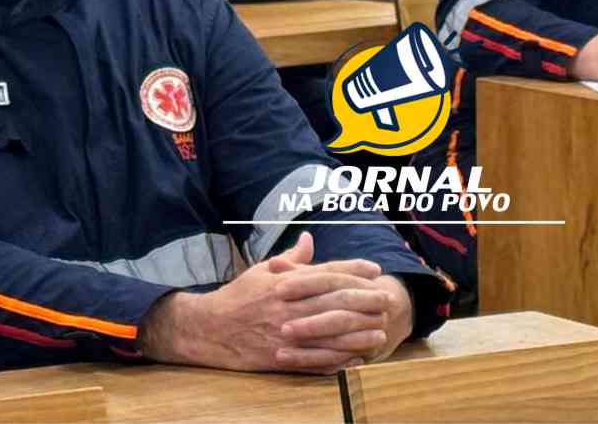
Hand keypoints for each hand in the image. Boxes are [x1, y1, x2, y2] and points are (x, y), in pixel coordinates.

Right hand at [138, 233, 392, 373]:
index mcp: (282, 282)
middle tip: (387, 299)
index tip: (375, 269)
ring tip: (381, 329)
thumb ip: (289, 258)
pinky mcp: (281, 357)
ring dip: (359, 331)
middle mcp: (286, 306)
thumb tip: (309, 238)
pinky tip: (357, 356)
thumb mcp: (261, 271)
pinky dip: (339, 358)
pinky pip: (316, 359)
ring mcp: (284, 333)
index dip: (352, 269)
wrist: (210, 328)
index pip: (324, 272)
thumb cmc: (238, 297)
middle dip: (364, 299)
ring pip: (329, 331)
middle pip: (333, 301)